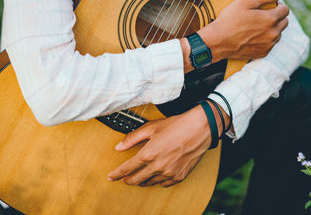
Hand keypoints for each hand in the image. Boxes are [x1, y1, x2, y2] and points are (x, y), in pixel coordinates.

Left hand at [107, 105, 222, 186]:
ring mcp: (169, 173)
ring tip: (139, 178)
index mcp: (148, 154)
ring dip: (142, 181)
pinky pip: (164, 184)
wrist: (199, 129)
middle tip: (124, 178)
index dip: (116, 174)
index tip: (111, 177)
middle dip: (127, 180)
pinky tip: (157, 176)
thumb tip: (119, 146)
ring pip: (149, 183)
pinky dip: (158, 181)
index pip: (127, 168)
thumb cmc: (177, 126)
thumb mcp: (151, 127)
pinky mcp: (179, 176)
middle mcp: (157, 167)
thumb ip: (133, 138)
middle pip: (136, 179)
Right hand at [199, 0, 288, 61]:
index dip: (278, 5)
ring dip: (272, 28)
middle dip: (277, 17)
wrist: (218, 41)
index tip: (268, 6)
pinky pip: (271, 44)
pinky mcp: (263, 53)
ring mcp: (269, 45)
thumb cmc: (230, 19)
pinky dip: (266, 39)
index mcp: (271, 19)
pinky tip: (254, 35)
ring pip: (278, 34)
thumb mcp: (247, 1)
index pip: (286, 10)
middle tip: (262, 15)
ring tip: (257, 26)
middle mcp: (273, 34)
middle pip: (285, 22)